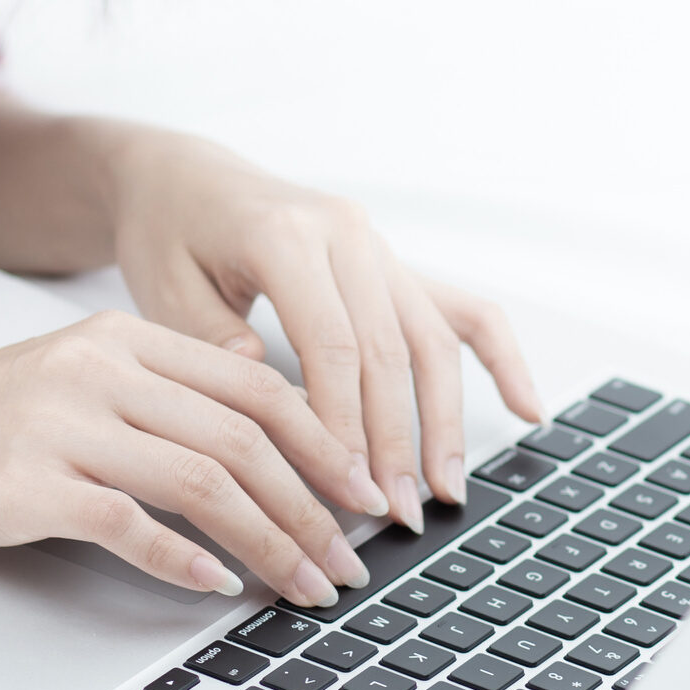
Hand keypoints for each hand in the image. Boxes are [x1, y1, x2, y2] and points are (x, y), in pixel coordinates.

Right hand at [0, 311, 393, 605]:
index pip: (258, 386)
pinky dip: (187, 561)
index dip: (326, 444)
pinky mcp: (24, 483)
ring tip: (307, 588)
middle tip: (354, 562)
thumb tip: (272, 450)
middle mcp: (97, 367)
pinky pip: (132, 525)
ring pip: (205, 483)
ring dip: (272, 544)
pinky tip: (219, 590)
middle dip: (315, 509)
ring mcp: (60, 422)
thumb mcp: (77, 384)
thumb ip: (163, 399)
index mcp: (122, 335)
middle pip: (245, 439)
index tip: (366, 496)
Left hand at [102, 133, 542, 527]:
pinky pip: (465, 310)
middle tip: (399, 511)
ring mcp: (380, 247)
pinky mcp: (397, 265)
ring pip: (433, 339)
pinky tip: (526, 408)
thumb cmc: (168, 232)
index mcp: (285, 235)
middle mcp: (346, 234)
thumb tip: (277, 409)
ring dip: (445, 420)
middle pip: (391, 350)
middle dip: (398, 440)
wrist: (184, 177)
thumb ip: (215, 347)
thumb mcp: (162, 289)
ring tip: (446, 488)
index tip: (349, 489)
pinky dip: (502, 359)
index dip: (346, 424)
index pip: (333, 346)